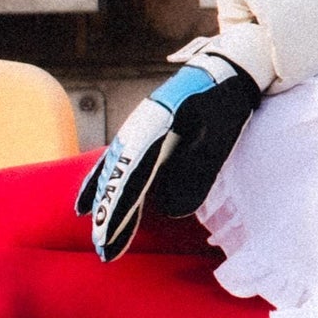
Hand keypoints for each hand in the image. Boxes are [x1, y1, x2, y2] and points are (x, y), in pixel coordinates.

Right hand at [76, 30, 271, 262]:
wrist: (230, 65)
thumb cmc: (228, 98)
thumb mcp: (222, 132)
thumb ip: (200, 168)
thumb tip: (170, 209)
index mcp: (158, 125)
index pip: (131, 176)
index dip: (119, 210)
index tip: (109, 238)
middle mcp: (140, 126)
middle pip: (117, 176)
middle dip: (109, 216)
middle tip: (105, 252)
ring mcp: (139, 126)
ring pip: (112, 170)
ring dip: (105, 205)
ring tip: (101, 239)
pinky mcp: (144, 130)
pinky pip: (116, 161)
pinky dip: (100, 183)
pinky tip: (88, 204)